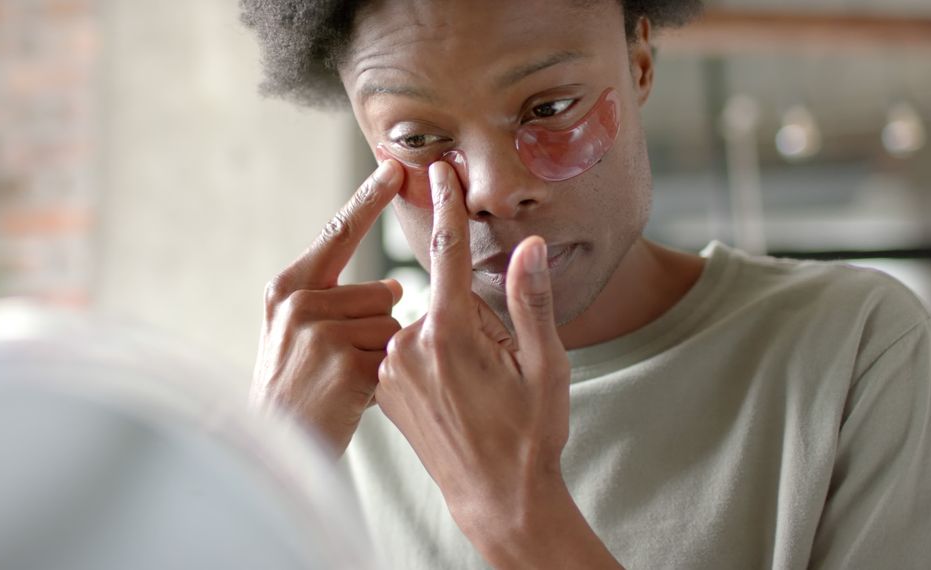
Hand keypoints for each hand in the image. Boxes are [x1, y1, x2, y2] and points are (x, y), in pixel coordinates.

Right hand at [251, 160, 403, 456]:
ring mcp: (321, 332)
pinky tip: (352, 396)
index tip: (398, 167)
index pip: (339, 231)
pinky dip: (384, 378)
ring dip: (383, 355)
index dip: (370, 198)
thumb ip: (334, 300)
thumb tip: (397, 288)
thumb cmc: (293, 388)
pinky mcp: (345, 362)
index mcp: (288, 287)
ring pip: (394, 325)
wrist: (273, 445)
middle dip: (379, 327)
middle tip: (342, 363)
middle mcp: (300, 302)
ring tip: (344, 381)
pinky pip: (394, 354)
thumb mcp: (294, 332)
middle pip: (384, 292)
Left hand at [376, 162, 619, 567]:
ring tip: (475, 390)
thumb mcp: (547, 366)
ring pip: (426, 327)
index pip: (449, 251)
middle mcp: (409, 345)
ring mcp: (392, 369)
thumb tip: (528, 245)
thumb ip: (531, 301)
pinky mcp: (384, 389)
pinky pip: (410, 353)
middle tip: (498, 367)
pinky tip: (454, 396)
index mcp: (451, 332)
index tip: (436, 169)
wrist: (496, 496)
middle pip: (444, 298)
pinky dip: (432, 360)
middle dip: (473, 317)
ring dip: (451, 342)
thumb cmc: (529, 434)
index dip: (448, 206)